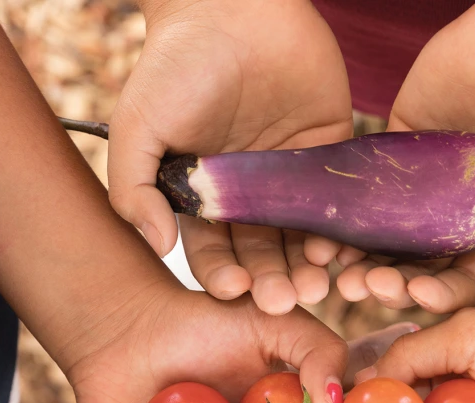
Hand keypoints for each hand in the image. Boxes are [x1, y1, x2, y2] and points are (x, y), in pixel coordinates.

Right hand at [109, 0, 352, 314]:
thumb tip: (155, 245)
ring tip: (315, 283)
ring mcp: (289, 175)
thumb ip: (135, 188)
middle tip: (283, 300)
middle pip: (262, 253)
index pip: (214, 251)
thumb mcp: (138, 126)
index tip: (235, 291)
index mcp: (202, 196)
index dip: (224, 276)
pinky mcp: (328, 150)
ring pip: (300, 234)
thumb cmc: (173, 64)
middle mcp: (247, 195)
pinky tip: (340, 247)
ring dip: (307, 264)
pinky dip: (340, 226)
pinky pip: (336, 198)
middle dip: (271, 281)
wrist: (230, 3)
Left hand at [335, 0, 474, 311]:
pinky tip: (328, 233)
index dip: (438, 295)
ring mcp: (428, 187)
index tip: (417, 294)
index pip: (462, 280)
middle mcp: (462, 219)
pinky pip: (367, 191)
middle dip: (390, 284)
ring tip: (339, 272)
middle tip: (364, 288)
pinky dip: (346, 216)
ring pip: (386, 238)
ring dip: (361, 261)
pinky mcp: (400, 151)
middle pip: (417, 267)